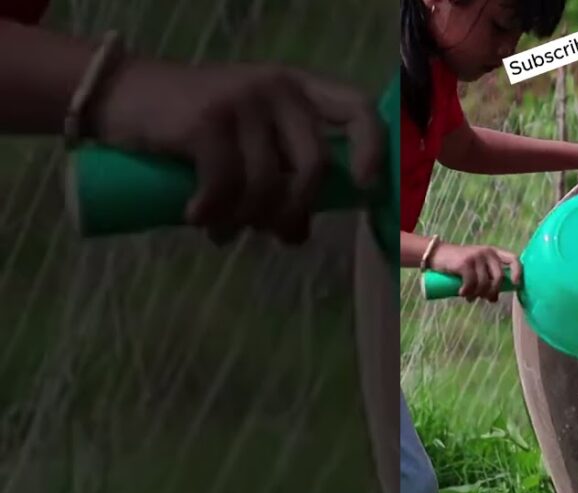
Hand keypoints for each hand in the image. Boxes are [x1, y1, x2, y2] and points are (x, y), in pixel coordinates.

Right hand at [88, 59, 384, 245]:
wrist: (121, 94)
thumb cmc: (195, 127)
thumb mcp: (248, 138)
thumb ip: (278, 172)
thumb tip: (299, 233)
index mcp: (300, 90)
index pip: (356, 110)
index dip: (371, 150)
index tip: (362, 187)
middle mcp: (278, 88)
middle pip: (312, 166)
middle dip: (293, 211)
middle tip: (269, 233)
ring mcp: (242, 100)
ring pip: (266, 184)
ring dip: (246, 220)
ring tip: (222, 231)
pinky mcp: (206, 120)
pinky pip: (225, 185)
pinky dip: (213, 212)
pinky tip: (197, 218)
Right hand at [430, 242, 522, 302]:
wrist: (437, 254)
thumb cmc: (459, 264)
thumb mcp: (476, 268)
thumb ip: (486, 278)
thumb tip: (494, 299)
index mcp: (494, 252)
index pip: (513, 259)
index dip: (517, 273)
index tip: (515, 285)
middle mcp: (487, 252)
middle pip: (498, 277)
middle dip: (492, 292)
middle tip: (484, 299)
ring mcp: (476, 256)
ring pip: (484, 283)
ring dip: (477, 294)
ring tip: (469, 298)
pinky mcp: (465, 263)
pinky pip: (471, 283)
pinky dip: (467, 292)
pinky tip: (462, 294)